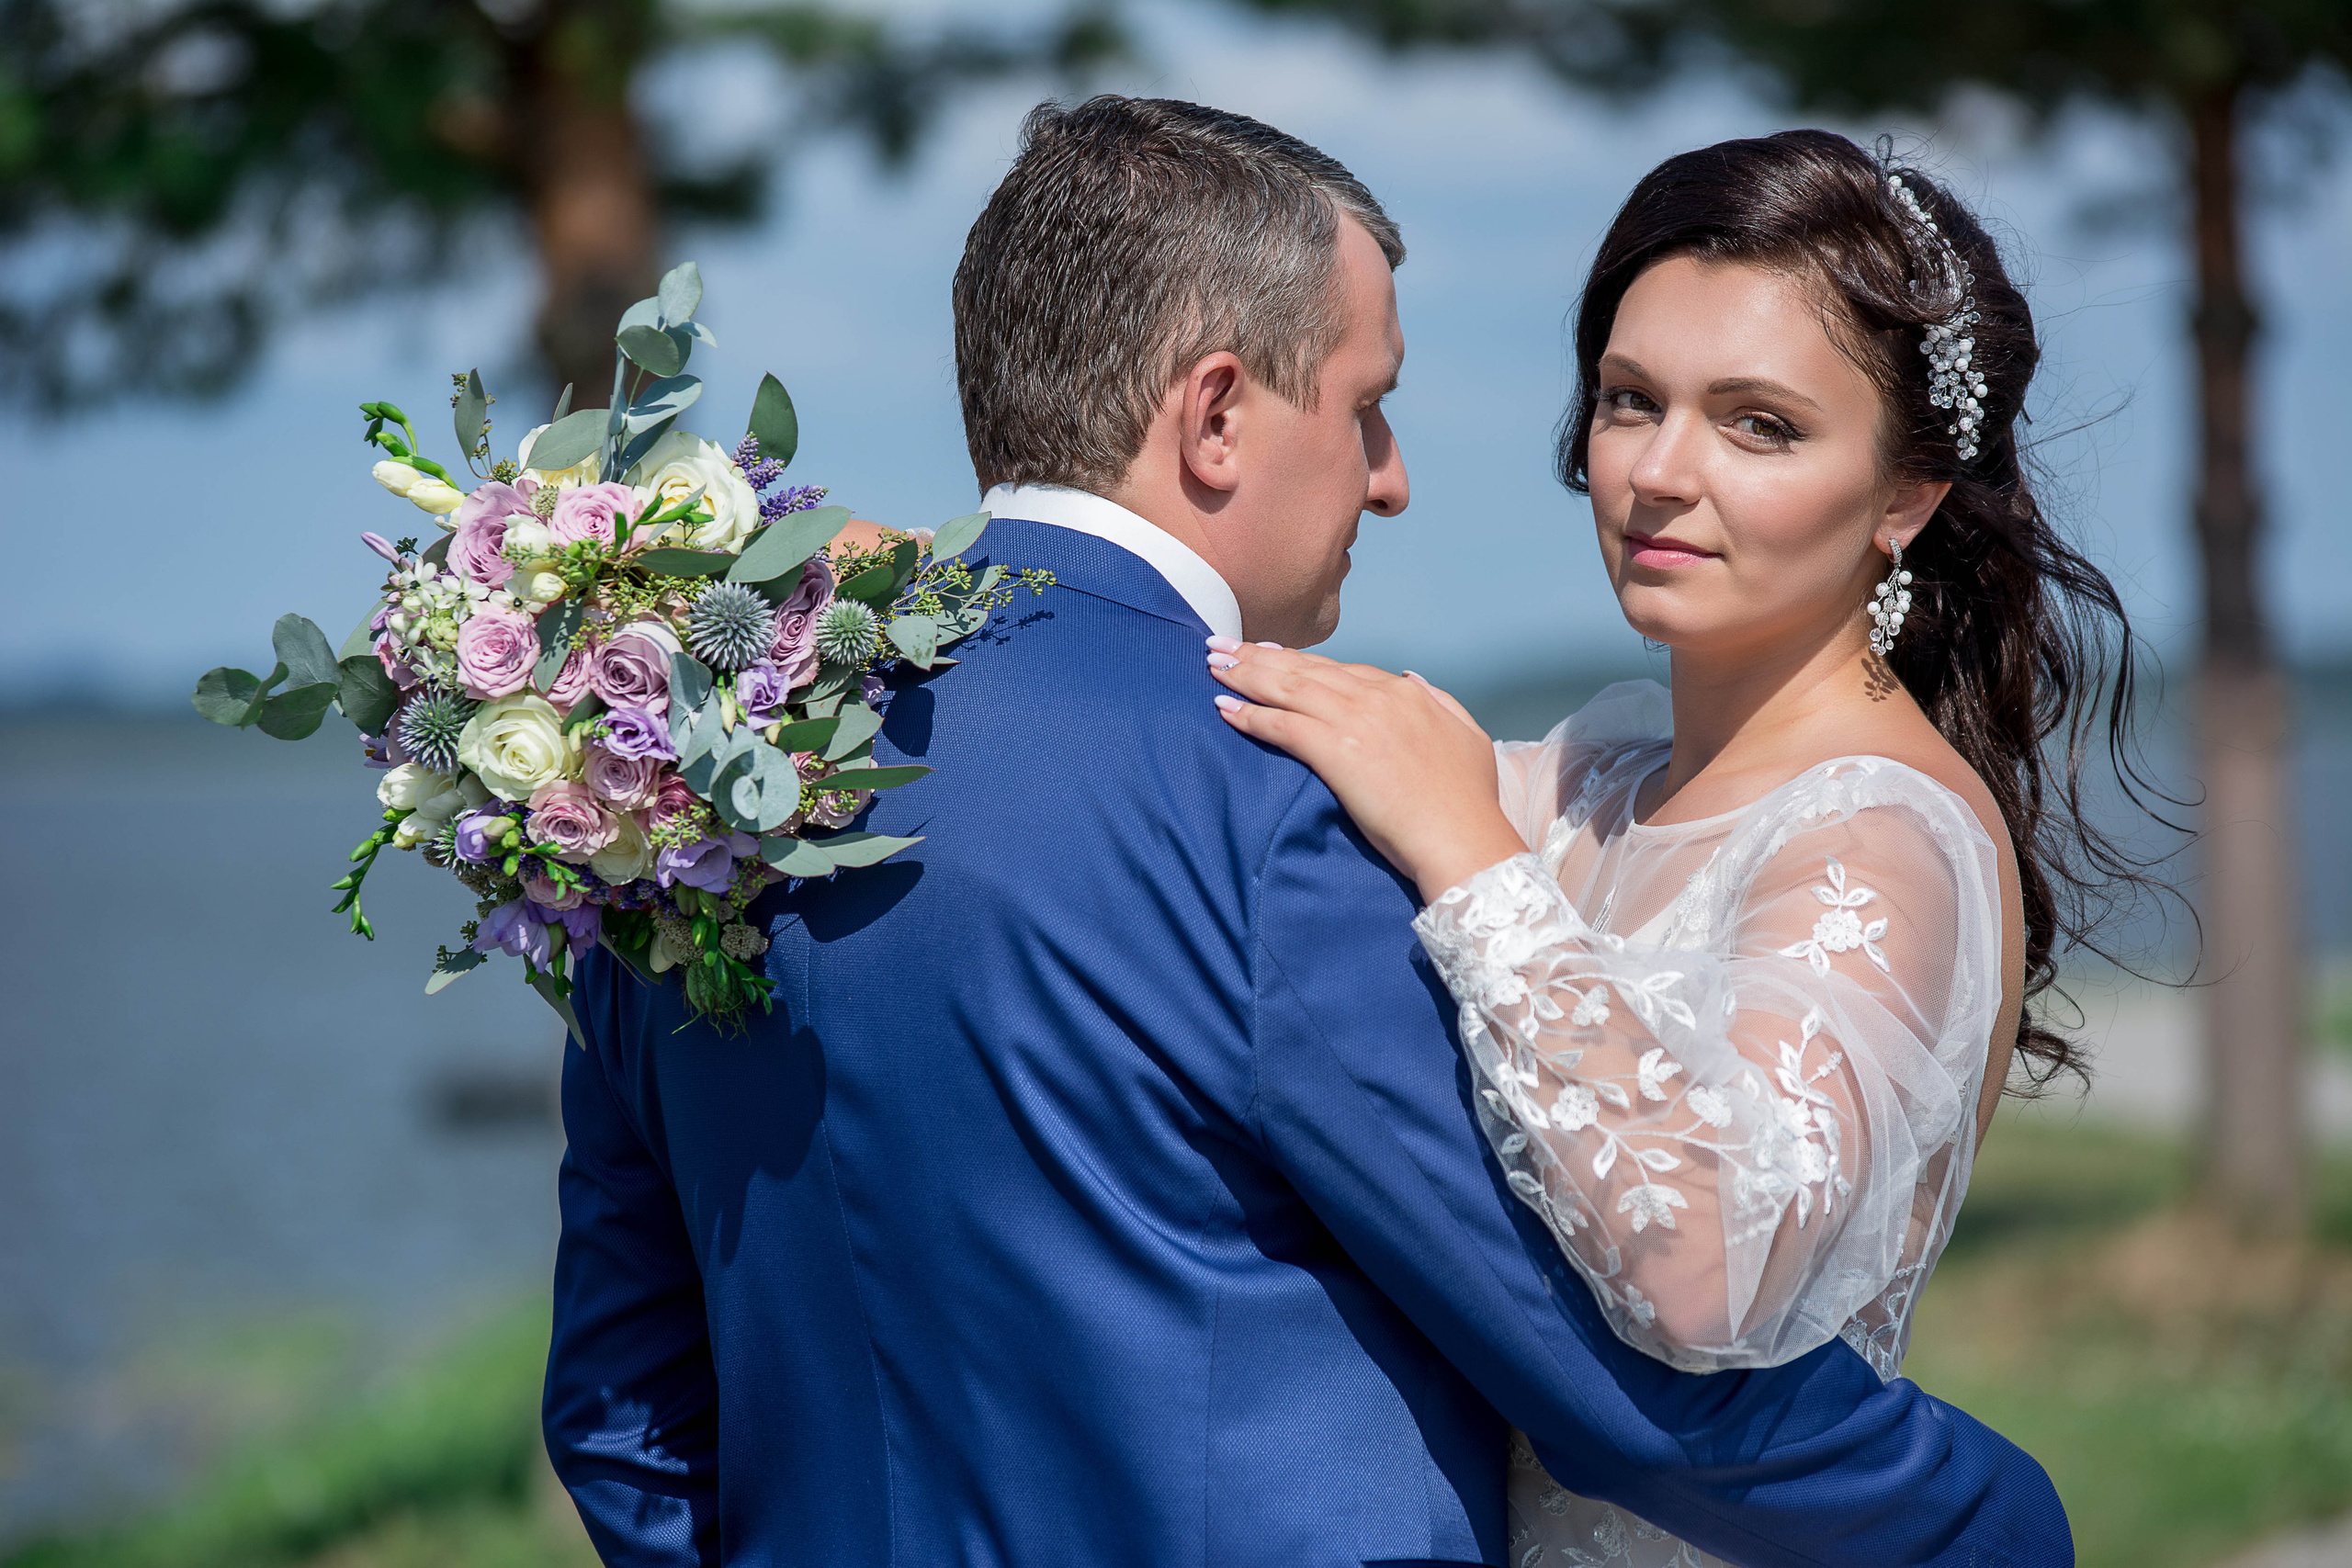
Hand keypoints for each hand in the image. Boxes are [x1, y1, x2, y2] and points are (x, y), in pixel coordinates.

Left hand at [1207, 638, 1527, 902]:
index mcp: (1406, 694)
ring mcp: (1355, 720)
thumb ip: (1440, 702)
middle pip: (1306, 669)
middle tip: (1224, 644)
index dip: (1302, 661)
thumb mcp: (1469, 737)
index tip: (1274, 655)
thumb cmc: (1469, 802)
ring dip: (1245, 673)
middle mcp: (1377, 697)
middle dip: (1260, 655)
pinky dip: (1249, 714)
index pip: (1342, 669)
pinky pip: (1281, 724)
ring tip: (1213, 663)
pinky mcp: (1335, 751)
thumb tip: (1410, 679)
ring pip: (1287, 686)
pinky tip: (1224, 708)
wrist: (1462, 837)